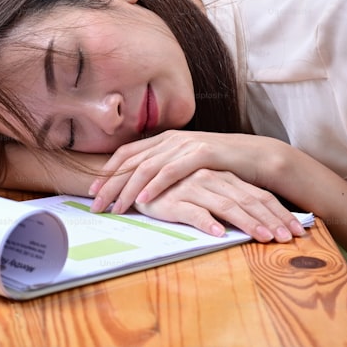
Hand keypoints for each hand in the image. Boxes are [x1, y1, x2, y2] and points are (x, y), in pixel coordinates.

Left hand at [88, 130, 304, 241]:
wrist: (256, 157)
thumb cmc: (222, 165)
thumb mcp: (188, 164)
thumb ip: (166, 168)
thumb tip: (141, 185)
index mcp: (165, 139)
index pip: (127, 153)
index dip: (107, 171)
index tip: (91, 191)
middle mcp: (171, 139)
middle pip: (131, 161)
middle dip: (110, 184)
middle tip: (93, 205)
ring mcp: (186, 144)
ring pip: (148, 167)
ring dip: (128, 189)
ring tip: (115, 207)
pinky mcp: (202, 153)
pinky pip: (172, 171)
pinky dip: (155, 185)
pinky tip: (143, 199)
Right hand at [129, 168, 302, 241]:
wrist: (139, 182)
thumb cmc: (179, 190)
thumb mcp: (210, 192)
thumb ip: (232, 200)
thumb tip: (263, 219)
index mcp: (226, 178)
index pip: (260, 196)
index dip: (280, 213)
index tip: (298, 231)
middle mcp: (214, 179)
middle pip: (250, 201)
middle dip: (272, 221)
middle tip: (289, 239)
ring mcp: (195, 188)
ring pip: (227, 206)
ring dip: (248, 223)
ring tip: (264, 238)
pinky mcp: (174, 199)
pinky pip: (193, 212)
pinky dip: (207, 222)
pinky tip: (220, 234)